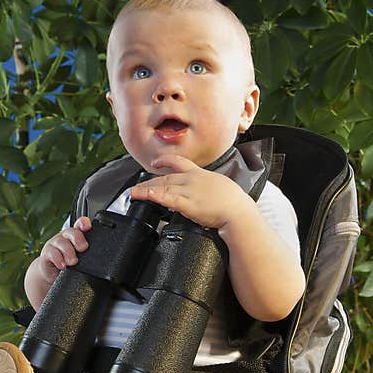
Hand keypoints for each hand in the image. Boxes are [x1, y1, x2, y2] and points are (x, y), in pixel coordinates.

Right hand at [36, 216, 91, 282]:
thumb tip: (103, 260)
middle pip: (71, 232)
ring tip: (73, 261)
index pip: (80, 225)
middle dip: (77, 238)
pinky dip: (58, 259)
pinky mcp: (47, 254)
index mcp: (76, 236)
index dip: (84, 223)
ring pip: (61, 242)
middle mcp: (65, 238)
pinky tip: (63, 265)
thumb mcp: (82, 258)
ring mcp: (55, 244)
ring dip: (68, 251)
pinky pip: (52, 253)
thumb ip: (90, 255)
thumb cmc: (70, 264)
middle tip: (83, 248)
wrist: (52, 274)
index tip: (88, 226)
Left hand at [129, 154, 250, 229]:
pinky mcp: (188, 204)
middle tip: (135, 187)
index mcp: (199, 174)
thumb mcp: (218, 186)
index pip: (178, 162)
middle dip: (148, 183)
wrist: (238, 211)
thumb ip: (204, 187)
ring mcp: (189, 191)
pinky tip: (147, 195)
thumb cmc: (233, 202)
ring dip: (145, 190)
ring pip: (162, 188)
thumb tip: (198, 191)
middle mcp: (192, 180)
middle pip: (164, 179)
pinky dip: (156, 196)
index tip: (154, 162)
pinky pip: (168, 199)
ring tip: (134, 193)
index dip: (164, 161)